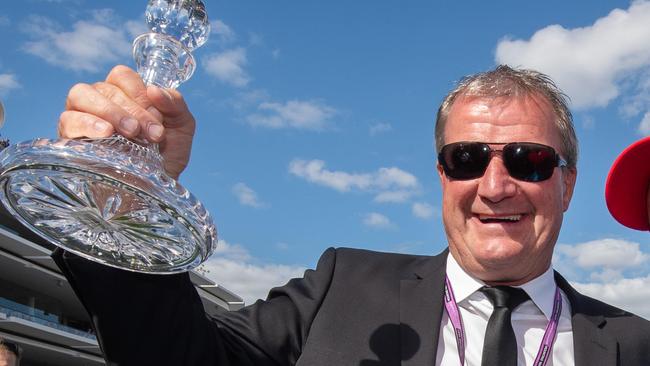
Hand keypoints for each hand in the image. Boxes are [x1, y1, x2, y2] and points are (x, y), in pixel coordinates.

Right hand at [58, 65, 195, 179]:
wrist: (154, 190)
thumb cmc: (166, 156)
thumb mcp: (182, 128)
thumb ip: (176, 104)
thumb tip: (154, 89)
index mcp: (125, 94)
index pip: (122, 76)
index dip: (139, 92)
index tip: (156, 120)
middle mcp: (100, 101)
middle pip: (105, 87)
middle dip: (130, 109)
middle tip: (145, 132)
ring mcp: (81, 117)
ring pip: (80, 95)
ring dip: (108, 111)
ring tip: (128, 132)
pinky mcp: (69, 138)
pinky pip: (68, 120)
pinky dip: (87, 123)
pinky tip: (105, 134)